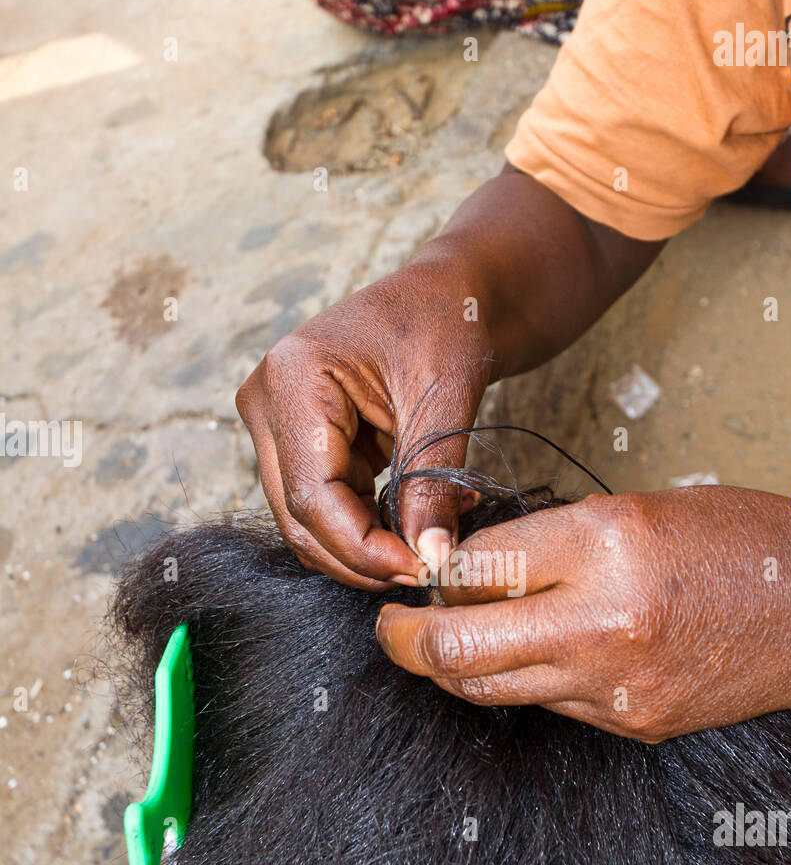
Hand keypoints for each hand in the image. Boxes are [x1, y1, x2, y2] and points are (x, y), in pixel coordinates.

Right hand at [236, 261, 491, 588]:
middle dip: (360, 557)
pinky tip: (417, 519)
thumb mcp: (447, 400)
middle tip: (426, 569)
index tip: (420, 568)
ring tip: (430, 540)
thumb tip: (432, 559)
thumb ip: (433, 483)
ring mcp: (276, 424)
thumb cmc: (447, 323)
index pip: (311, 496)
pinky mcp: (298, 442)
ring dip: (365, 547)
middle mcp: (266, 403)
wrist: (449, 295)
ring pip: (307, 521)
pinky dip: (369, 526)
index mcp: (292, 378)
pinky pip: (325, 506)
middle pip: (298, 517)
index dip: (362, 548)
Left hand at [375, 486, 790, 740]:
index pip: (478, 565)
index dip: (437, 570)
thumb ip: (551, 542)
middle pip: (458, 648)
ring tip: (442, 642)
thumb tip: (470, 570)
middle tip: (392, 625)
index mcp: (608, 544)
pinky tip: (529, 656)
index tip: (425, 570)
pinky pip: (546, 704)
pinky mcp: (630, 723)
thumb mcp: (638, 509)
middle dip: (404, 639)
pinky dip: (521, 680)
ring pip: (490, 688)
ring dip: (453, 666)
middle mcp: (604, 622)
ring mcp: (617, 686)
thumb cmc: (742, 541)